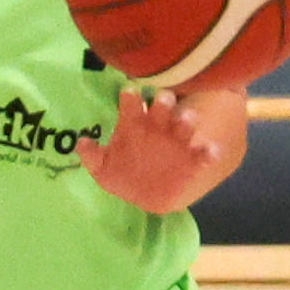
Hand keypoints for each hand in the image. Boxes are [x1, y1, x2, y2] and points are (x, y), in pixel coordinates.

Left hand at [79, 89, 226, 213]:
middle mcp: (158, 125)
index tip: (129, 95)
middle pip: (163, 104)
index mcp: (134, 122)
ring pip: (186, 122)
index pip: (131, 102)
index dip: (130, 97)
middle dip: (164, 101)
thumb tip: (81, 142)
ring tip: (185, 121)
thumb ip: (91, 155)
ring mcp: (177, 140)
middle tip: (163, 100)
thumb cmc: (122, 172)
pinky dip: (208, 151)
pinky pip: (204, 153)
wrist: (145, 194)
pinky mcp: (193, 159)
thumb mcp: (103, 168)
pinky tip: (209, 152)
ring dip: (187, 119)